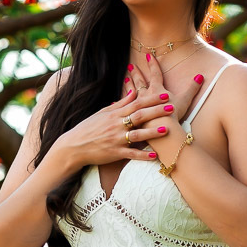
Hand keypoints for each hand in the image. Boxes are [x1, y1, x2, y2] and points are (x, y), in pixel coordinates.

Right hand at [56, 87, 177, 167]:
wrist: (74, 146)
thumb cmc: (89, 128)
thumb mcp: (103, 113)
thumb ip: (120, 103)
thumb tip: (134, 91)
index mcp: (114, 114)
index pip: (136, 103)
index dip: (151, 99)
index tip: (165, 94)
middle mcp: (116, 125)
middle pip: (139, 116)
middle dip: (156, 111)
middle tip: (172, 107)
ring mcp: (116, 139)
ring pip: (136, 135)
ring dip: (152, 132)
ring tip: (166, 130)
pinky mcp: (114, 153)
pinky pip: (130, 154)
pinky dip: (142, 155)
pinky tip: (154, 155)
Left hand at [126, 52, 201, 129]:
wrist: (161, 133)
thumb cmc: (173, 115)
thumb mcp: (185, 100)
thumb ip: (192, 88)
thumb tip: (200, 75)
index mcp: (156, 90)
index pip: (155, 74)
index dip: (153, 64)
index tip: (148, 55)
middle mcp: (145, 95)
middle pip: (140, 82)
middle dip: (136, 73)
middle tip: (130, 66)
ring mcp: (137, 106)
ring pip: (131, 93)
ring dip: (128, 85)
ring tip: (125, 79)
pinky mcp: (132, 116)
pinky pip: (125, 108)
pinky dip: (121, 104)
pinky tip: (115, 103)